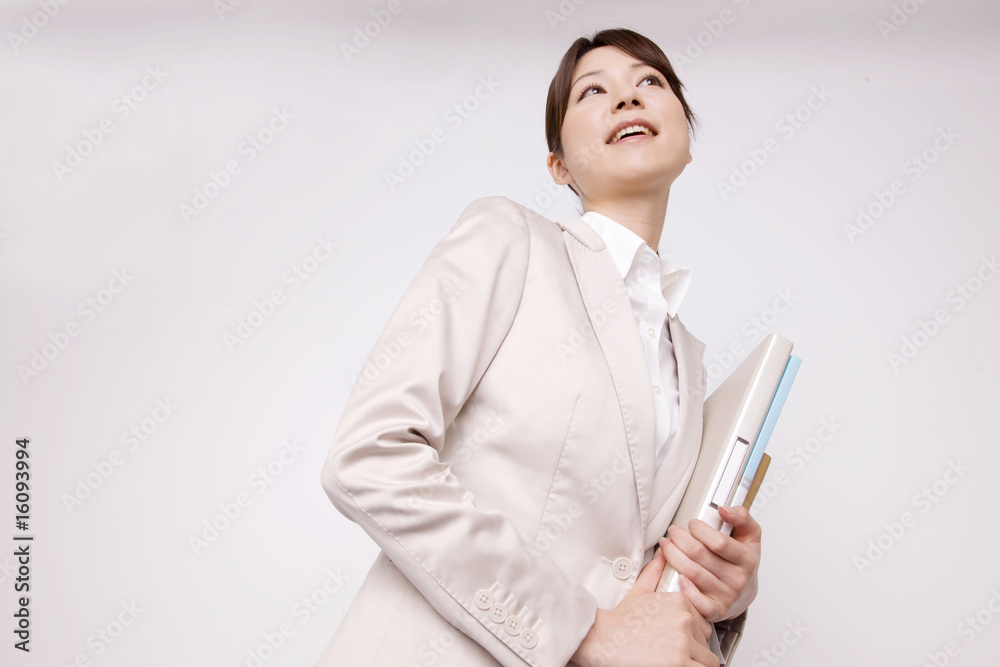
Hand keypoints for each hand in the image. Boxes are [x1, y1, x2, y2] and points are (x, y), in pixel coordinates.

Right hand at [572, 547, 718, 666]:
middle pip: (704, 640)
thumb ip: (654, 572)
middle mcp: (685, 620)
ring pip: (706, 659)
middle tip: (674, 651)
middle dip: (694, 647)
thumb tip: (663, 554)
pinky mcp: (681, 663)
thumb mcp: (639, 592)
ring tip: (675, 660)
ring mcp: (684, 642)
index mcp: (679, 602)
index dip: (692, 632)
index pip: (702, 621)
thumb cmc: (620, 622)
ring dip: (695, 661)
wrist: (603, 640)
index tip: (679, 639)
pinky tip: (676, 665)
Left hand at [660, 504, 760, 622]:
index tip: (692, 523)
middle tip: (673, 532)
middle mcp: (738, 579)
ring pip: (692, 573)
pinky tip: (677, 576)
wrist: (745, 592)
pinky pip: (698, 603)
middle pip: (700, 555)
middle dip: (680, 539)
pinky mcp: (716, 610)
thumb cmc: (742, 560)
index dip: (701, 530)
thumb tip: (723, 510)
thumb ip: (741, 517)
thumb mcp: (750, 535)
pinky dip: (685, 589)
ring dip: (673, 556)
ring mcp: (726, 596)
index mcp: (747, 559)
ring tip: (666, 545)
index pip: (719, 542)